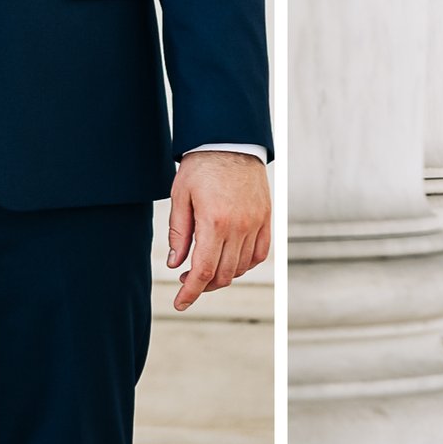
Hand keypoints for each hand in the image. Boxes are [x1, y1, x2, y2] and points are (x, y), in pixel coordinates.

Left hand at [167, 152, 271, 310]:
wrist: (231, 140)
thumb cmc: (201, 166)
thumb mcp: (181, 196)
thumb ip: (179, 233)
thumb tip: (176, 264)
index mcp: (215, 222)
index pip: (204, 271)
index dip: (190, 292)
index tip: (180, 303)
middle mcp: (239, 226)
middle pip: (223, 274)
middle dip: (203, 285)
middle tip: (187, 278)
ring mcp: (256, 223)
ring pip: (241, 267)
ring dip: (223, 275)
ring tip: (206, 267)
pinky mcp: (266, 218)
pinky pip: (259, 254)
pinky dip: (245, 264)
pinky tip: (230, 260)